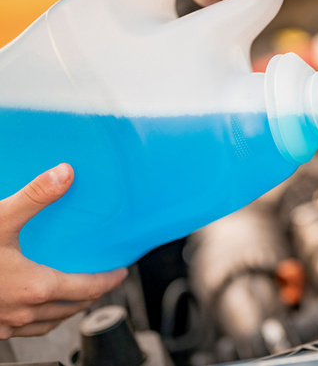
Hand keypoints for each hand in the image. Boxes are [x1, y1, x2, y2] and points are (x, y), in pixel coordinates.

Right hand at [0, 164, 126, 338]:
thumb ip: (35, 196)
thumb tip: (65, 174)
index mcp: (37, 287)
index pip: (88, 289)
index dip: (109, 280)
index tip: (120, 271)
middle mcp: (24, 313)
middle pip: (73, 308)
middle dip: (92, 293)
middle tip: (101, 279)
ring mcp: (4, 325)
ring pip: (50, 322)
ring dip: (66, 307)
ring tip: (72, 291)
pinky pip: (24, 329)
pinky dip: (39, 317)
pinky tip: (32, 304)